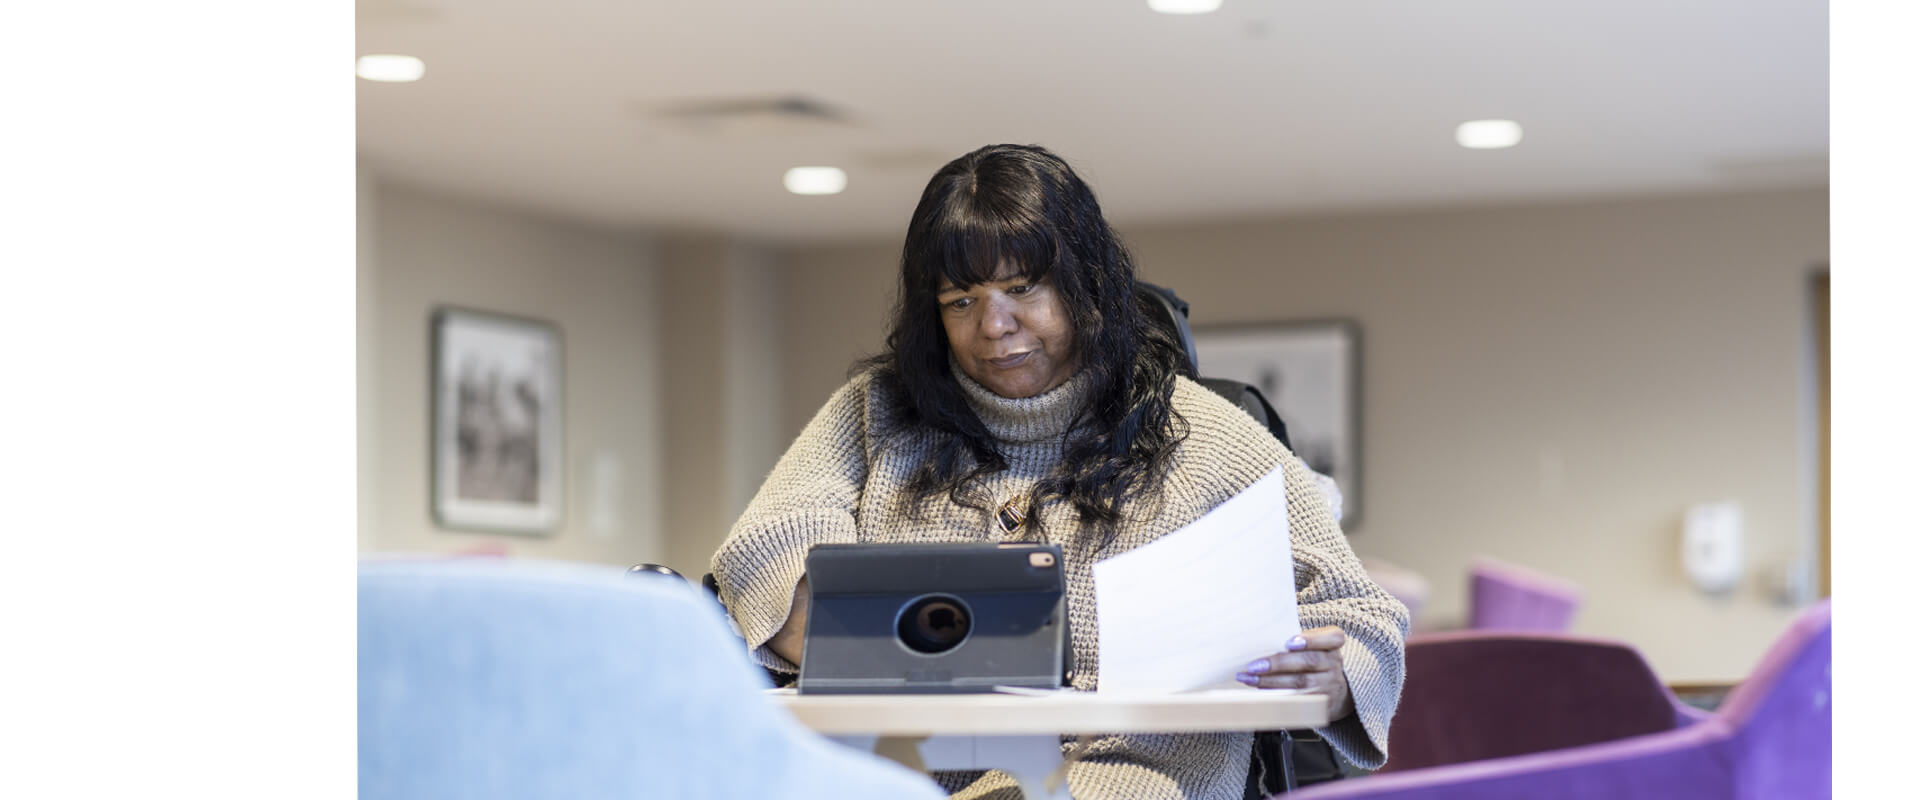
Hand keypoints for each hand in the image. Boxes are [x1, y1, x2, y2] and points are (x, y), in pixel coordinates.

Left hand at [1236, 626, 1353, 719]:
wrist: (1336, 690)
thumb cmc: (1315, 659)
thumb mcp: (1315, 644)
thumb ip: (1296, 640)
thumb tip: (1260, 641)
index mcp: (1333, 643)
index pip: (1332, 637)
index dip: (1310, 640)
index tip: (1289, 642)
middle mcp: (1334, 663)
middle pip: (1308, 661)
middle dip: (1278, 663)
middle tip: (1254, 665)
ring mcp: (1329, 685)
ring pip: (1300, 683)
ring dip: (1270, 681)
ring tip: (1249, 678)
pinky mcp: (1321, 704)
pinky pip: (1297, 700)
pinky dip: (1276, 695)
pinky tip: (1260, 691)